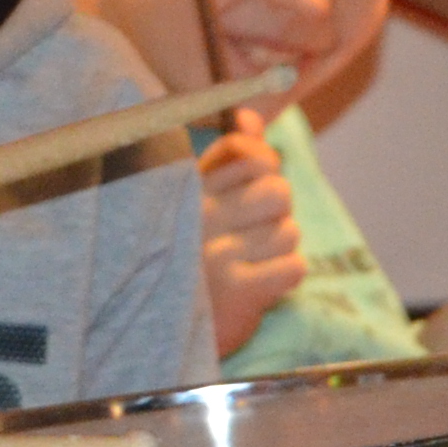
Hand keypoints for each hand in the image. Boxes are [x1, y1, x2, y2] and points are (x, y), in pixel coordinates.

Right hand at [197, 115, 308, 357]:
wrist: (154, 330)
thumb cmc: (185, 256)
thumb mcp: (195, 199)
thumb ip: (229, 155)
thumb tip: (250, 116)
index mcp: (187, 190)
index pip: (249, 154)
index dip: (263, 169)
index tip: (248, 188)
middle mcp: (199, 217)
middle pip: (278, 192)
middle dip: (275, 214)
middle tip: (248, 234)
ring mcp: (218, 255)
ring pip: (289, 232)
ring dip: (278, 250)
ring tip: (248, 263)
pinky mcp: (238, 292)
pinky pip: (294, 268)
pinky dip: (284, 278)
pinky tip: (259, 283)